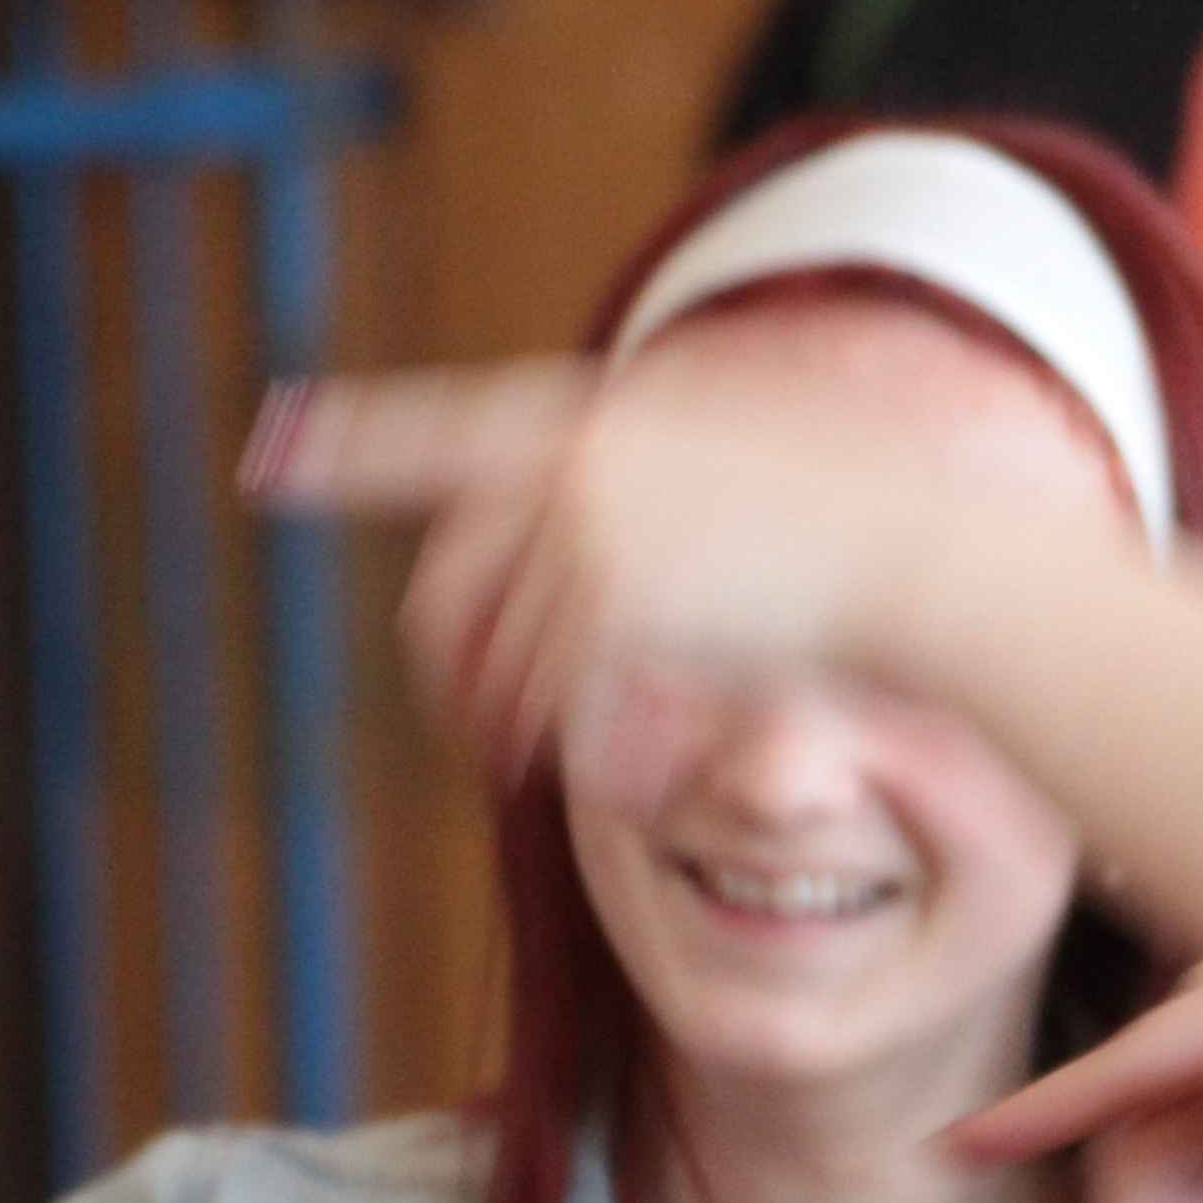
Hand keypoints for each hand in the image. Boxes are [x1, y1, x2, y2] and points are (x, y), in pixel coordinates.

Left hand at [250, 355, 1116, 795]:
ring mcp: (587, 531)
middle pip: (450, 583)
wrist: (932, 560)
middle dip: (447, 666)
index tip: (270, 451)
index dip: (357, 445)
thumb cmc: (888, 530)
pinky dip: (556, 752)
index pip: (450, 435)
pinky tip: (591, 778)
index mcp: (607, 423)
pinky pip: (541, 705)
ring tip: (564, 764)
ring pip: (498, 663)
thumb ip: (671, 485)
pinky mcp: (609, 602)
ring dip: (520, 726)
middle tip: (467, 727)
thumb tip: (620, 512)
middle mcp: (576, 468)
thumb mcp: (769, 466)